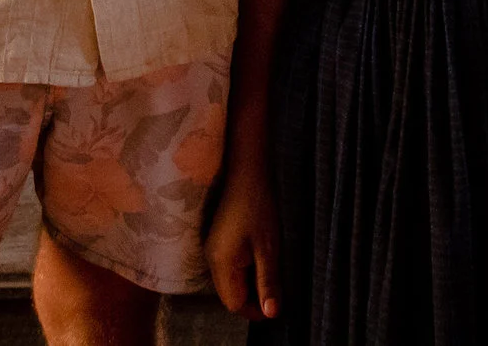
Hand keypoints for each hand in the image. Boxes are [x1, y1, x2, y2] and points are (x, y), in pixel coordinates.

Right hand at [205, 157, 283, 319]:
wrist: (247, 173)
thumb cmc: (259, 208)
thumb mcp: (268, 248)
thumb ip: (267, 282)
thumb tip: (271, 314)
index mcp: (221, 264)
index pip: (234, 303)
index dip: (254, 310)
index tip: (275, 306)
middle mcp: (211, 260)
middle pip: (229, 294)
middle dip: (252, 297)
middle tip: (276, 290)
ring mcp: (212, 250)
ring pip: (229, 282)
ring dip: (249, 284)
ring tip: (269, 272)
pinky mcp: (217, 242)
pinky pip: (228, 268)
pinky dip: (244, 271)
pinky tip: (259, 260)